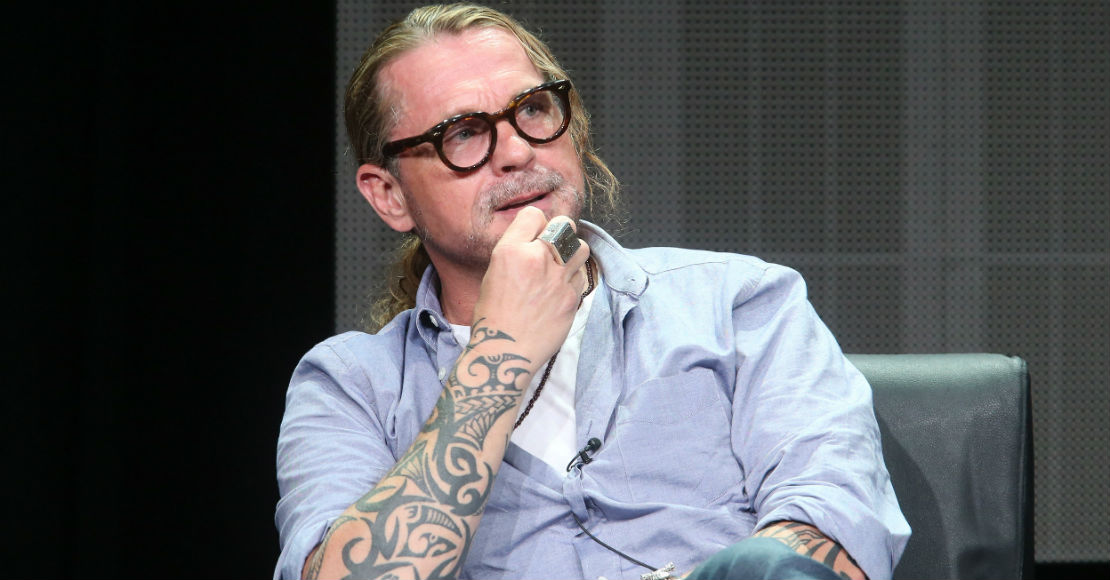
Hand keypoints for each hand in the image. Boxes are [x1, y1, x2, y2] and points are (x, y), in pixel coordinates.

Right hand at [471, 206, 590, 372]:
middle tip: (552, 246)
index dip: (534, 224)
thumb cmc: (493, 316)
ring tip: (561, 265)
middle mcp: (538, 259)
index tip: (533, 236)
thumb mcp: (493, 273)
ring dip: (572, 252)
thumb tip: (536, 240)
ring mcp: (559, 278)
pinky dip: (573, 277)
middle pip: (563, 224)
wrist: (505, 352)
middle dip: (559, 232)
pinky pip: (581, 275)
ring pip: (580, 247)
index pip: (534, 215)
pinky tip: (561, 287)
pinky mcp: (572, 297)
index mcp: (511, 251)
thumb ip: (516, 252)